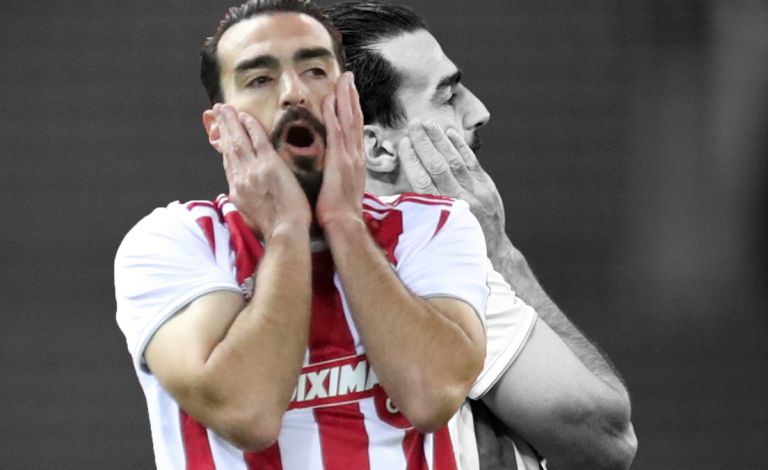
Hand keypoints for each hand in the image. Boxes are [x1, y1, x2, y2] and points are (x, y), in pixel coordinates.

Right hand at [214, 103, 310, 239]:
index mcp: (237, 191)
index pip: (228, 163)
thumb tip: (241, 198)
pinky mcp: (269, 165)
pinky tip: (245, 116)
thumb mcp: (249, 217)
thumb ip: (244, 203)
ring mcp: (253, 170)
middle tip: (216, 112)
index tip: (220, 136)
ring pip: (238, 140)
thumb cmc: (273, 229)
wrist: (284, 232)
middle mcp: (240, 178)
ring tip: (223, 108)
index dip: (223, 147)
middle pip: (228, 147)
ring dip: (230, 121)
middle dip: (221, 128)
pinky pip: (257, 139)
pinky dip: (249, 126)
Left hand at [315, 71, 366, 228]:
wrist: (344, 224)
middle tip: (349, 78)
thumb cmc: (340, 212)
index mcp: (355, 162)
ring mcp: (349, 156)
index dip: (353, 111)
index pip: (354, 130)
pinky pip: (336, 131)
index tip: (350, 95)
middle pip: (355, 119)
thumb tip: (335, 170)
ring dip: (346, 98)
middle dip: (352, 97)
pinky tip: (329, 99)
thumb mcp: (342, 188)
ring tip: (344, 79)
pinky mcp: (340, 160)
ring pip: (349, 120)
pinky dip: (334, 114)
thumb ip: (340, 175)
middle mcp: (356, 155)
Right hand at [397, 121, 505, 253]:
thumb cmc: (454, 244)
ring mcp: (477, 193)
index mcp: (442, 214)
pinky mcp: (487, 187)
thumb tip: (390, 195)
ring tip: (428, 123)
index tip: (403, 143)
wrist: (492, 251)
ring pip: (456, 161)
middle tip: (414, 124)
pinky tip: (449, 133)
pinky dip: (460, 147)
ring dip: (441, 140)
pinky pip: (472, 162)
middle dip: (426, 143)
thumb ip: (417, 211)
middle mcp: (461, 201)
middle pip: (439, 167)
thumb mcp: (433, 234)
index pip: (424, 182)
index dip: (412, 161)